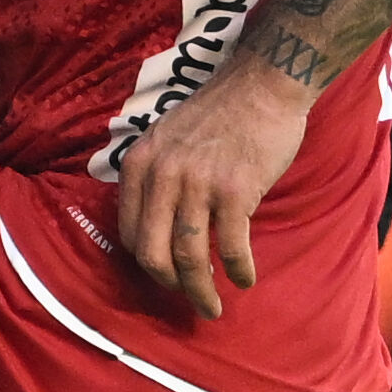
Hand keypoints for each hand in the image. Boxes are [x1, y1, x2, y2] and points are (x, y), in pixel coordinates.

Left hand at [116, 62, 310, 318]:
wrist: (263, 84)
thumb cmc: (220, 113)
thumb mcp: (167, 137)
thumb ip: (156, 176)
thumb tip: (158, 228)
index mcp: (139, 163)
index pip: (129, 233)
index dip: (148, 263)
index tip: (167, 276)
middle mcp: (161, 175)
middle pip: (153, 253)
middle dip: (171, 287)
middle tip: (190, 301)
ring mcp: (197, 184)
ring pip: (189, 257)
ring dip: (201, 292)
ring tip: (213, 308)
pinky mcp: (235, 191)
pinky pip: (231, 247)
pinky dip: (238, 270)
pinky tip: (246, 279)